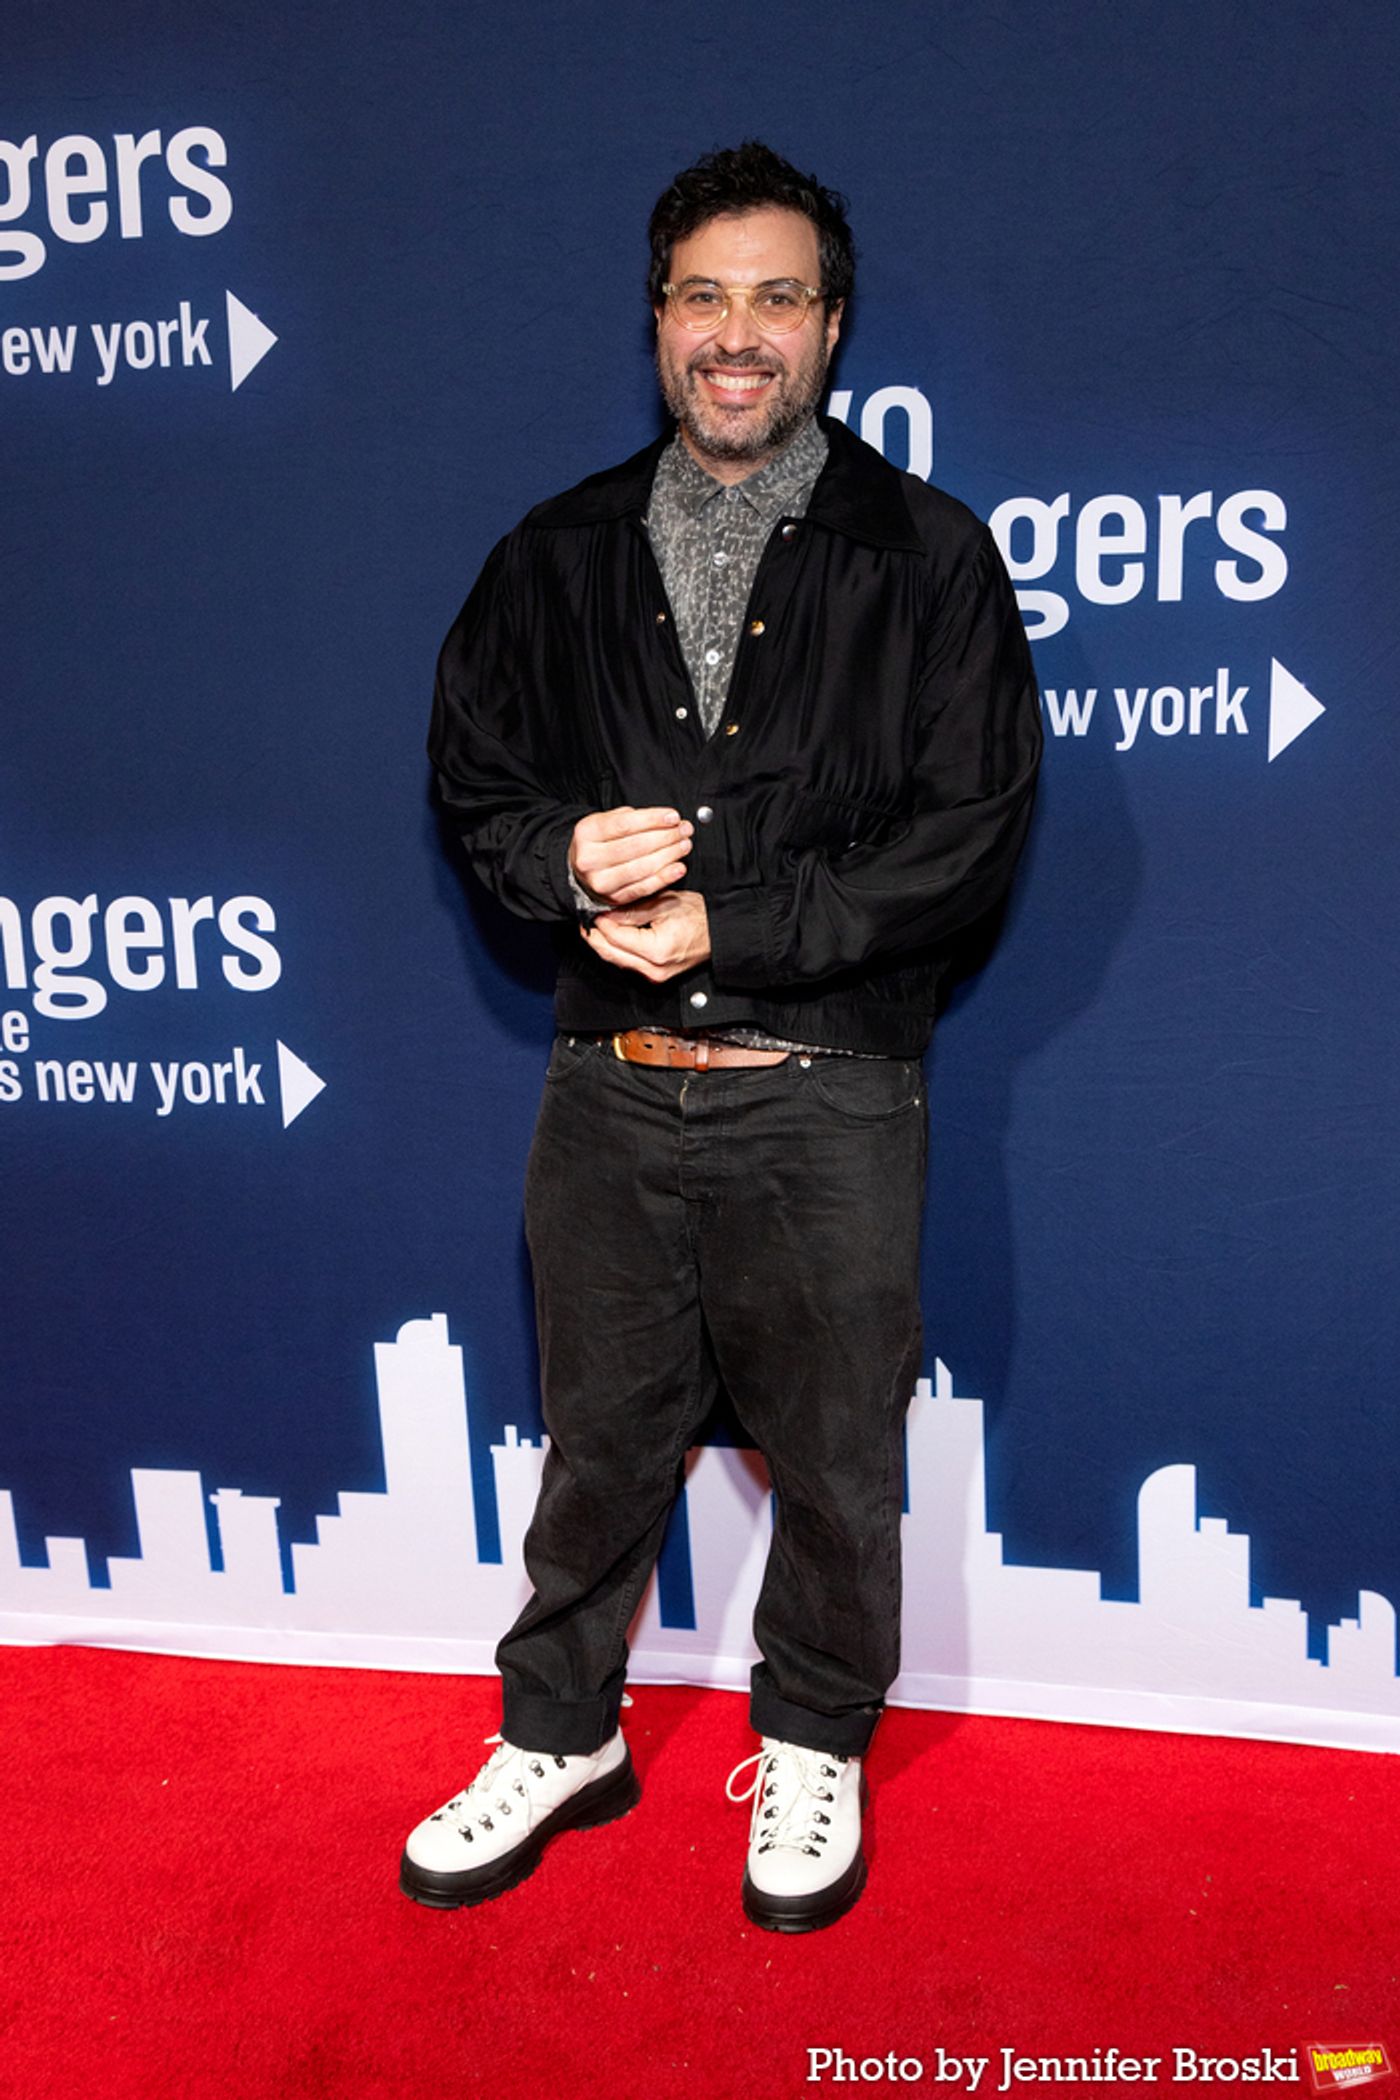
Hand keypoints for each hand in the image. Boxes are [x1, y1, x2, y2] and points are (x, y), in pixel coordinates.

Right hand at [570, 806, 693, 905]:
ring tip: (684, 845)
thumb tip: (668, 820)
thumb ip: (633, 818)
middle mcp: (589, 859)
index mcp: (587, 833)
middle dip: (666, 836)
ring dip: (669, 855)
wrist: (584, 870)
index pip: (625, 824)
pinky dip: (664, 877)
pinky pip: (644, 887)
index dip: (653, 820)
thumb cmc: (602, 842)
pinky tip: (678, 868)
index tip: (674, 816)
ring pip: (642, 867)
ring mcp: (601, 881)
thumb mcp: (608, 821)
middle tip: (685, 830)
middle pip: (636, 846)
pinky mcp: (614, 898)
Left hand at [582, 890, 710, 983]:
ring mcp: (654, 976)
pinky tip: (611, 937)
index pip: (615, 938)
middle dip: (594, 937)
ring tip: (595, 927)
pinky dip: (617, 950)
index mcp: (656, 951)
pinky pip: (628, 963)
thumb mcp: (664, 905)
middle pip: (610, 954)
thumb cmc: (699, 917)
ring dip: (603, 944)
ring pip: (616, 961)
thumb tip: (606, 913)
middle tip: (585, 921)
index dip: (600, 923)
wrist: (719, 933)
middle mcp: (653, 969)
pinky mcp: (655, 976)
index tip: (591, 910)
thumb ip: (632, 911)